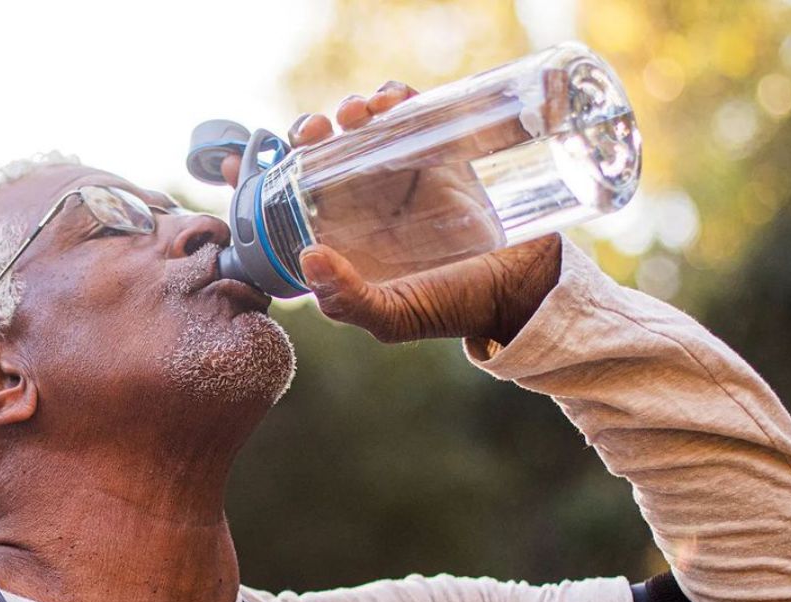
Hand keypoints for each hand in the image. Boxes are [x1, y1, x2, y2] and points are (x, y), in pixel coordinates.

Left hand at [285, 82, 561, 344]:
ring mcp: (401, 173)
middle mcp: (366, 201)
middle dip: (311, 130)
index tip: (270, 161)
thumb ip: (346, 300)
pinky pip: (409, 111)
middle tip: (320, 130)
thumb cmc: (453, 306)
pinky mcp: (438, 150)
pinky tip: (390, 104)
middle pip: (322, 152)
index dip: (275, 173)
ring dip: (350, 109)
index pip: (295, 197)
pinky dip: (394, 96)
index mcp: (343, 237)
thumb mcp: (393, 316)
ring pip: (361, 126)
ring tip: (359, 115)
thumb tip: (309, 256)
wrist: (520, 285)